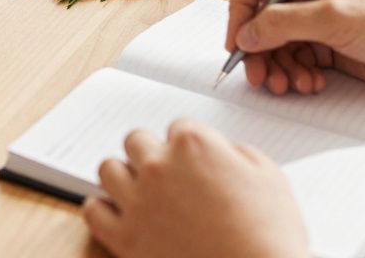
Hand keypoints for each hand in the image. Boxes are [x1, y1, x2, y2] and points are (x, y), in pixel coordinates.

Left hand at [84, 122, 307, 257]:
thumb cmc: (271, 234)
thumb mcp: (270, 178)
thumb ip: (238, 153)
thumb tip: (221, 151)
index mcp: (193, 145)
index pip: (178, 127)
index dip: (189, 146)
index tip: (195, 161)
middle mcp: (159, 166)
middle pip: (136, 141)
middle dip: (151, 153)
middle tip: (166, 174)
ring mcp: (138, 201)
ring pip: (108, 169)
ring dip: (123, 176)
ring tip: (139, 191)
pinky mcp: (125, 237)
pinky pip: (93, 210)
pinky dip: (104, 210)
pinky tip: (121, 216)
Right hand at [227, 0, 364, 94]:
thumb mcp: (335, 18)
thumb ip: (283, 23)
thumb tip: (245, 35)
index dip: (239, 10)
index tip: (238, 42)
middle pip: (258, 17)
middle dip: (256, 49)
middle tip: (258, 76)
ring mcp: (316, 20)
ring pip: (273, 43)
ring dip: (275, 67)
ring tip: (289, 86)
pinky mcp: (326, 46)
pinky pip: (293, 60)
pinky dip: (295, 75)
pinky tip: (310, 85)